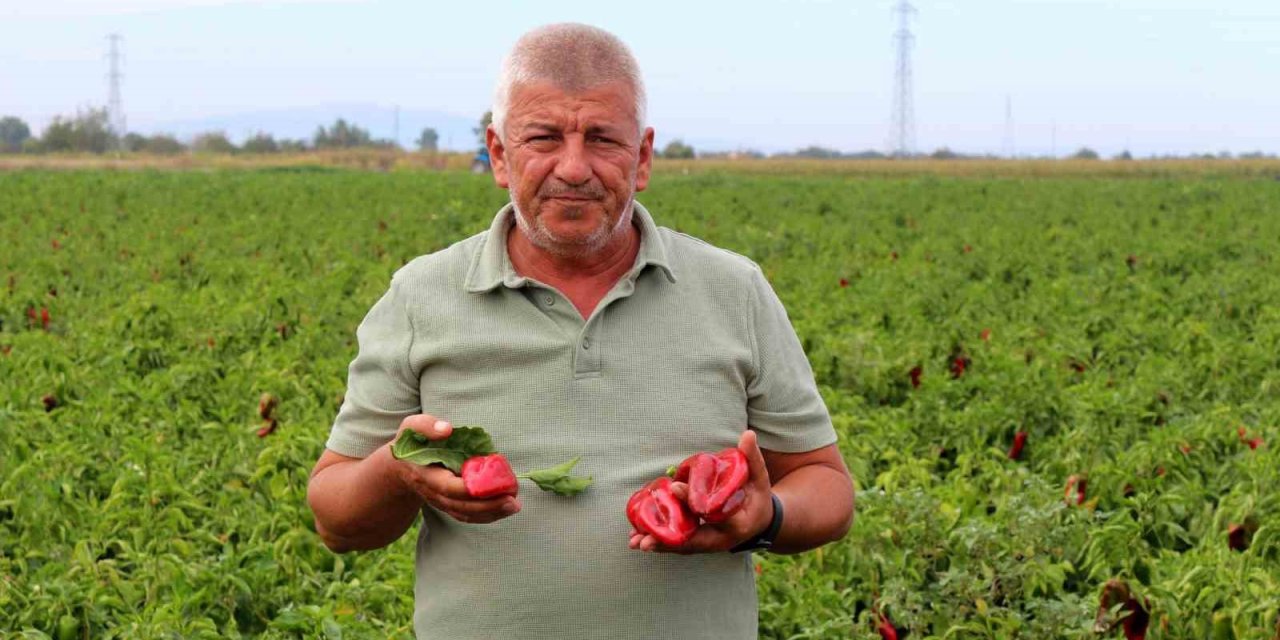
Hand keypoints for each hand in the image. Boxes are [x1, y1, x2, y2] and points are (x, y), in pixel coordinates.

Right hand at [390, 414, 520, 523]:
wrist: (400, 466)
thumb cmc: (410, 442)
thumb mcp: (411, 427)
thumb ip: (426, 426)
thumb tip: (446, 429)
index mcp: (424, 475)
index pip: (447, 487)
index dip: (468, 489)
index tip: (489, 484)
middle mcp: (433, 493)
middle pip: (460, 505)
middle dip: (487, 505)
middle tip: (512, 499)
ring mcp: (440, 502)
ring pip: (465, 513)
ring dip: (491, 512)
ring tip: (514, 505)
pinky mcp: (448, 505)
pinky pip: (467, 515)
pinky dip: (487, 515)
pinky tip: (505, 509)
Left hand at [628, 430, 773, 553]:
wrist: (760, 522)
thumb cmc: (758, 498)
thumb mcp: (760, 479)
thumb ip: (753, 459)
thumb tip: (747, 434)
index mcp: (738, 524)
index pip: (715, 514)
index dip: (695, 500)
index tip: (675, 486)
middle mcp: (722, 539)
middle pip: (693, 541)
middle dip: (668, 540)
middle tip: (645, 539)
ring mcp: (709, 544)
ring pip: (682, 546)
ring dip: (659, 544)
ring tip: (635, 542)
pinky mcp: (699, 543)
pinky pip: (678, 543)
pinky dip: (660, 542)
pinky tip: (637, 540)